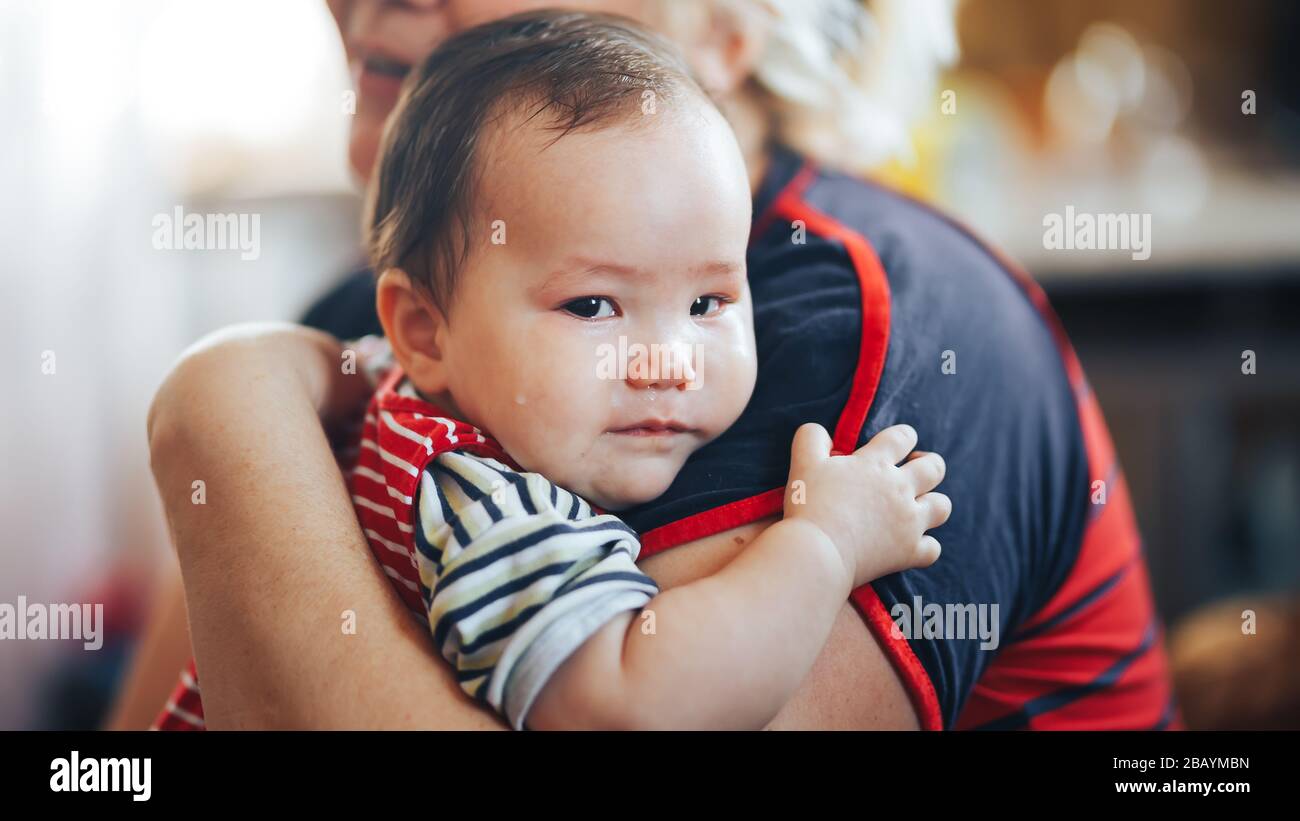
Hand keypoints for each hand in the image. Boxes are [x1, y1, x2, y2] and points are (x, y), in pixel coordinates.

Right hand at [782, 422, 948, 588]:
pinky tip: (912, 545)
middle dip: (929, 464)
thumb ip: (812, 437)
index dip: (904, 436)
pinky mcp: (908, 552)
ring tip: (919, 506)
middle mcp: (899, 489)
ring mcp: (909, 522)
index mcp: (875, 463)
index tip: (898, 443)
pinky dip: (926, 546)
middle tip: (914, 470)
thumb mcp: (803, 462)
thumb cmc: (808, 505)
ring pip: (942, 506)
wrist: (817, 552)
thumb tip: (823, 434)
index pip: (903, 437)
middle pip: (934, 468)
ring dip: (934, 503)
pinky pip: (932, 548)